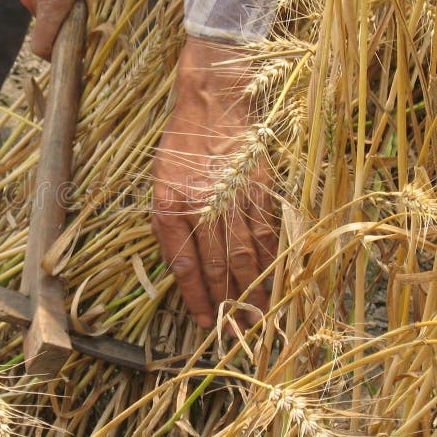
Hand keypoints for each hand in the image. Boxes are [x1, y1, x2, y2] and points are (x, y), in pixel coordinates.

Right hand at [13, 0, 102, 58]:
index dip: (60, 57)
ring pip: (48, 20)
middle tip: (90, 20)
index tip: (79, 53)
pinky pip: (44, 7)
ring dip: (64, 16)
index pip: (45, 47)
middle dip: (69, 33)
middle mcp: (36, 0)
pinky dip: (57, 6)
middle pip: (50, 35)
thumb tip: (95, 22)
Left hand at [151, 38, 277, 329]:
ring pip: (247, 253)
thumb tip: (182, 268)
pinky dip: (272, 260)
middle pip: (220, 265)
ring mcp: (235, 197)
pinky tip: (276, 280)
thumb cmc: (182, 146)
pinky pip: (267, 232)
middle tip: (238, 334)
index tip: (205, 321)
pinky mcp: (260, 188)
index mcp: (173, 204)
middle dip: (229, 303)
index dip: (196, 296)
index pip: (186, 263)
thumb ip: (167, 225)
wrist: (213, 101)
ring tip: (260, 317)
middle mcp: (204, 205)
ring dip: (254, 289)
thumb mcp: (159, 183)